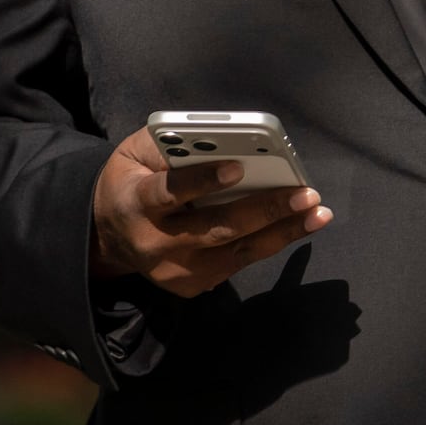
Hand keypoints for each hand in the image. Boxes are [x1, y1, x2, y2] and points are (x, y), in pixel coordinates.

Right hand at [89, 130, 328, 294]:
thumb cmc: (131, 182)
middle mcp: (155, 243)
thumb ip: (170, 144)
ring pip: (236, 253)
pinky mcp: (190, 286)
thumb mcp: (134, 154)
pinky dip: (270, 243)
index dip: (202, 181)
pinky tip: (298, 226)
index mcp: (136, 204)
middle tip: (306, 194)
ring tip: (317, 214)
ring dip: (282, 233)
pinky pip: (237, 263)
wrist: (108, 235)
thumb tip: (223, 138)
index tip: (238, 167)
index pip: (169, 193)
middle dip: (265, 210)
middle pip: (216, 229)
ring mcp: (174, 271)